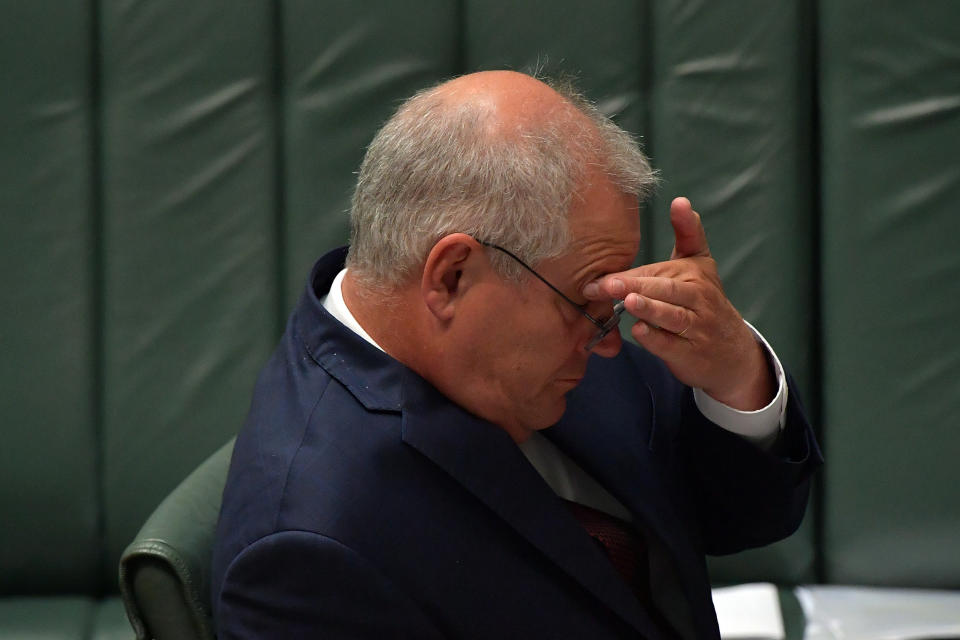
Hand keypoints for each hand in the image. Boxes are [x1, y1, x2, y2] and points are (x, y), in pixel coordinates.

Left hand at [583, 197, 773, 409]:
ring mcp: (697, 327)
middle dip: (635, 286)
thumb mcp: (700, 265)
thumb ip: (688, 233)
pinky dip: (656, 340)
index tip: (603, 272)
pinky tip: (639, 331)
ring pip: (672, 316)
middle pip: (665, 289)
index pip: (658, 271)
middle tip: (607, 284)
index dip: (628, 274)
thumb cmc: (704, 302)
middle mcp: (699, 298)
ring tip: (629, 302)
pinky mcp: (691, 353)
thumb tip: (680, 200)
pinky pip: (672, 345)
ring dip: (650, 309)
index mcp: (696, 273)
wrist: (732, 352)